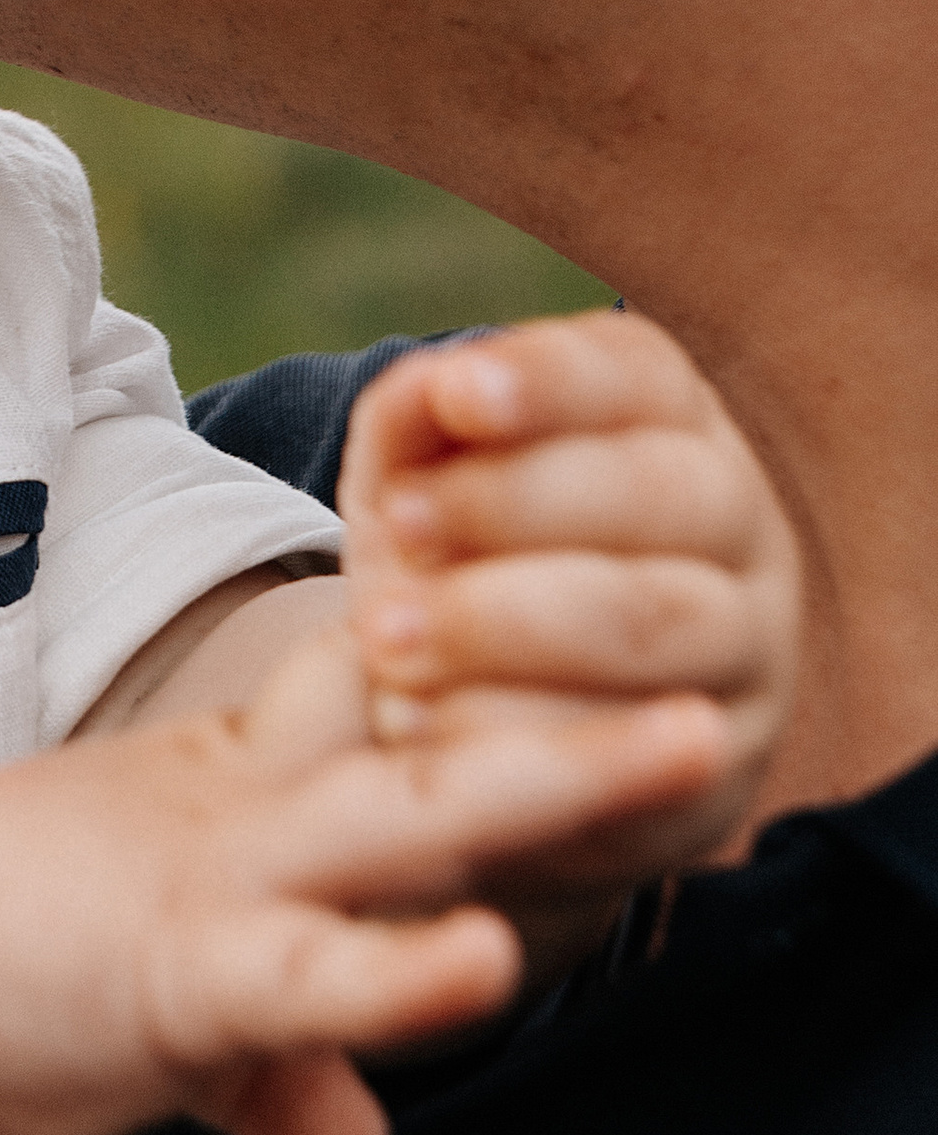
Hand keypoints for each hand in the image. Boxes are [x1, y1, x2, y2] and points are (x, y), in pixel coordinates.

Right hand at [0, 660, 725, 1134]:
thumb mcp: (162, 1017)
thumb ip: (275, 1073)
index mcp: (242, 781)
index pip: (398, 691)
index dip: (507, 656)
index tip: (621, 610)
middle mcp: (250, 810)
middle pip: (443, 728)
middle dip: (581, 693)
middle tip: (708, 651)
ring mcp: (222, 884)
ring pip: (412, 820)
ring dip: (549, 781)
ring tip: (673, 752)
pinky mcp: (179, 978)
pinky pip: (307, 975)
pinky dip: (397, 973)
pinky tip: (482, 960)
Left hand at [336, 312, 799, 887]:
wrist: (497, 714)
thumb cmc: (458, 555)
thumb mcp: (422, 474)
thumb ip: (418, 418)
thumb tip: (432, 389)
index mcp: (675, 417)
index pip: (636, 372)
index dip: (547, 378)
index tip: (455, 394)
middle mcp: (739, 520)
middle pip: (660, 492)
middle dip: (514, 502)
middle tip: (398, 526)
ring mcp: (749, 645)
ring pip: (653, 619)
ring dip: (504, 623)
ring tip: (385, 635)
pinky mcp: (719, 761)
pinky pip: (632, 749)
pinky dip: (513, 729)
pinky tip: (420, 721)